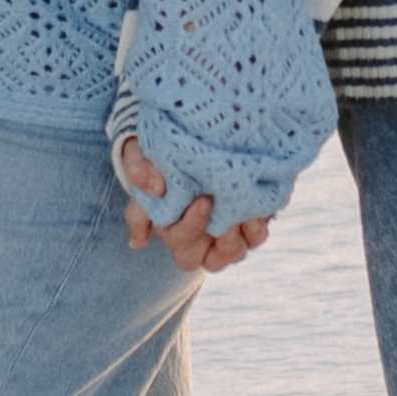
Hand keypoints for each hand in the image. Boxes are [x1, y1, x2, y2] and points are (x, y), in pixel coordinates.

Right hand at [118, 140, 270, 276]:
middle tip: (233, 208)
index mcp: (171, 228)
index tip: (204, 199)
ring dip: (241, 235)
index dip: (191, 227)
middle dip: (222, 238)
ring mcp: (225, 234)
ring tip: (245, 207)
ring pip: (235, 253)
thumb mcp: (141, 157)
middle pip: (211, 261)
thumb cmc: (160, 152)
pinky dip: (258, 224)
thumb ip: (138, 175)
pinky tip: (256, 200)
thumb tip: (144, 222)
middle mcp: (199, 238)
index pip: (180, 243)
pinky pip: (257, 236)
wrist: (191, 135)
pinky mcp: (248, 223)